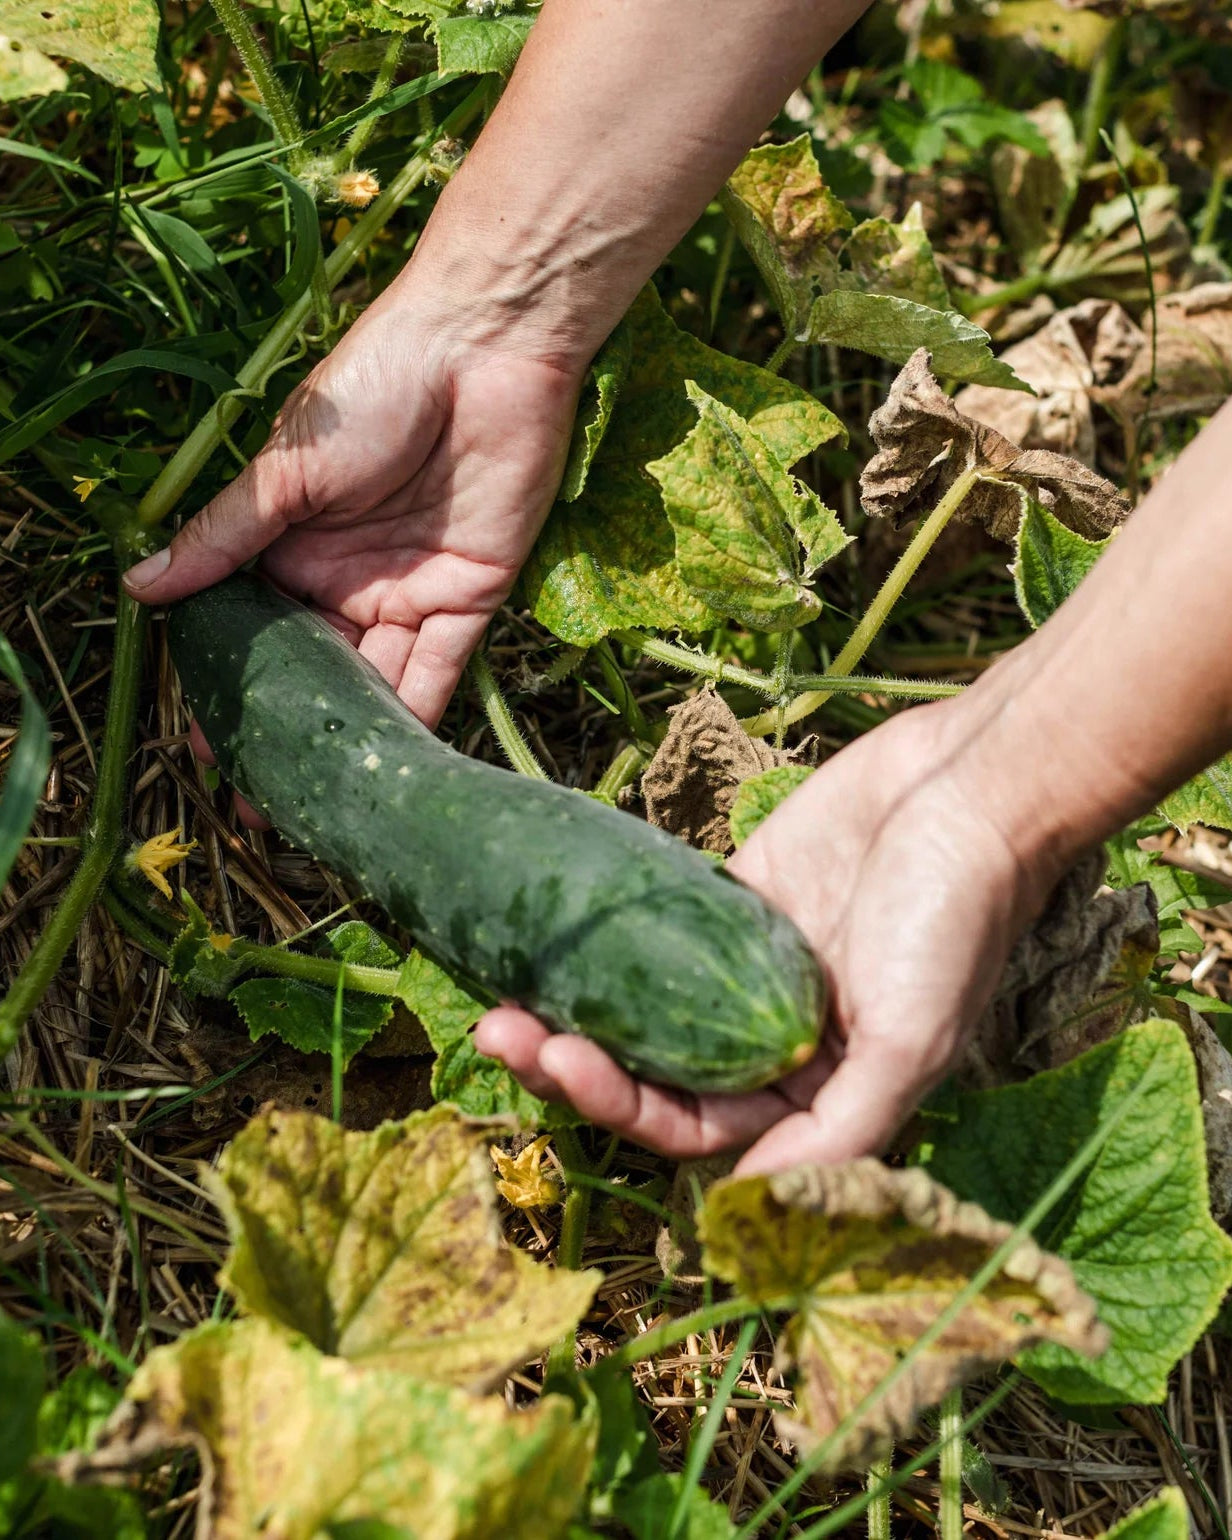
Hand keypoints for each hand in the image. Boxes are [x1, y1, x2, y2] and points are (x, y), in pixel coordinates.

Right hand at [123, 276, 584, 812]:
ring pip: (376, 682)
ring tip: (315, 803)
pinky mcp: (474, 595)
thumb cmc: (372, 390)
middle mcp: (350, 576)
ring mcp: (412, 589)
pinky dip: (417, 716)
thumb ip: (223, 538)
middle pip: (316, 668)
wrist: (483, 349)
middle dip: (289, 731)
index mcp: (295, 543)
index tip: (204, 745)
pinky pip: (442, 669)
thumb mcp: (283, 471)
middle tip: (256, 799)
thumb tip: (138, 587)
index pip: (256, 630)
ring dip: (350, 739)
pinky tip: (389, 766)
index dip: (232, 687)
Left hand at [475, 700, 1062, 1172]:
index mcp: (816, 1092)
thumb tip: (744, 1205)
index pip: (699, 1126)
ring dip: (576, 1007)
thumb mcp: (912, 1041)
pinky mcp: (734, 897)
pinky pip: (657, 930)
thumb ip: (838, 1133)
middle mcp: (775, 1042)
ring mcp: (745, 968)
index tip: (562, 1062)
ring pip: (644, 1007)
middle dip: (577, 1064)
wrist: (970, 788)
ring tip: (505, 993)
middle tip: (501, 1033)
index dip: (624, 1107)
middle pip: (656, 1073)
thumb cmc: (955, 920)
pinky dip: (606, 940)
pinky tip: (548, 937)